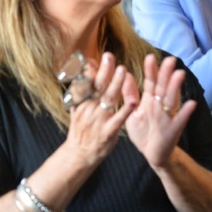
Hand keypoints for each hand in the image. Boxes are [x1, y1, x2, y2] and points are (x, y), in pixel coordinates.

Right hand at [64, 53, 134, 168]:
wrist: (79, 155)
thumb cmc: (82, 129)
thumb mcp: (78, 109)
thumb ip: (82, 90)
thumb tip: (83, 69)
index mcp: (82, 103)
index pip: (86, 82)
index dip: (91, 70)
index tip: (96, 57)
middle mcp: (89, 109)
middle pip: (97, 87)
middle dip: (104, 71)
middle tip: (110, 56)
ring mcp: (98, 120)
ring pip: (108, 99)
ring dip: (115, 84)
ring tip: (123, 70)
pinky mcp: (108, 132)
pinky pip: (118, 120)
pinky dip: (125, 111)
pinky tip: (133, 102)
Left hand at [124, 55, 195, 168]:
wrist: (152, 154)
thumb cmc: (143, 131)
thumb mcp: (132, 112)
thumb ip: (130, 95)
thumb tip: (125, 75)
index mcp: (150, 100)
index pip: (151, 82)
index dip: (151, 71)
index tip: (150, 57)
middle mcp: (160, 105)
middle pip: (163, 87)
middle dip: (166, 74)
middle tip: (169, 60)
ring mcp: (168, 116)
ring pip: (172, 100)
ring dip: (176, 88)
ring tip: (179, 74)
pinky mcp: (173, 130)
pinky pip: (180, 120)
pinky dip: (186, 112)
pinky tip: (191, 104)